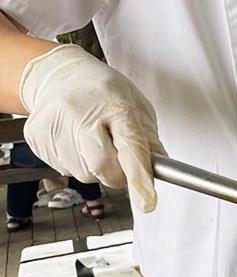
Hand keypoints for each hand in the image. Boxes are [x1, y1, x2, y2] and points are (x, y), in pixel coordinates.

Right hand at [19, 43, 165, 213]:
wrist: (59, 76)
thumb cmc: (104, 92)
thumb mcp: (136, 105)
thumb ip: (149, 139)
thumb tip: (159, 169)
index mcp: (113, 103)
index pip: (130, 145)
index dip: (139, 176)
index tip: (147, 200)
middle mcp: (79, 112)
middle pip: (102, 166)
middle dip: (117, 174)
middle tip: (119, 157)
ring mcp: (54, 125)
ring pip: (84, 174)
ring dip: (95, 167)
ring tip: (91, 138)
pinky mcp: (36, 137)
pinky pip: (64, 170)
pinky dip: (75, 162)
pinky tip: (74, 139)